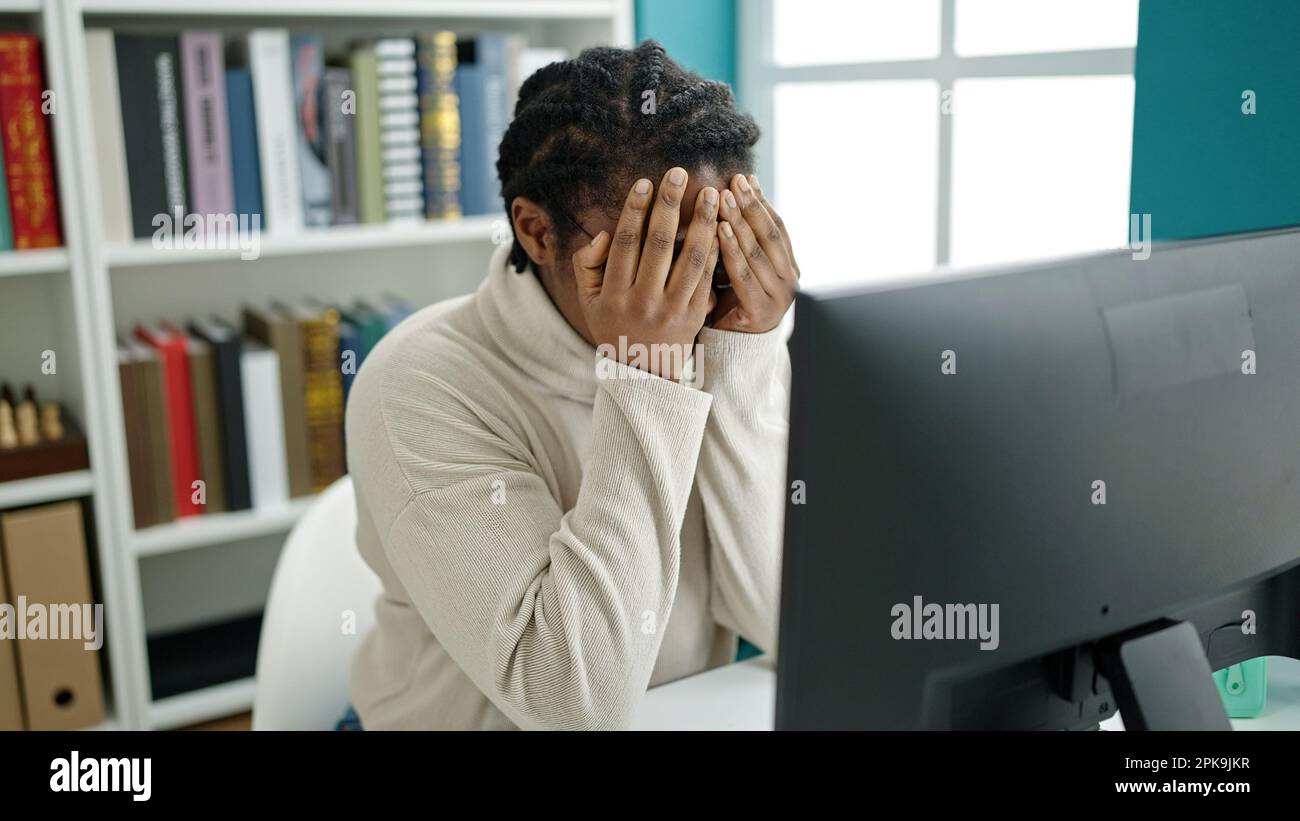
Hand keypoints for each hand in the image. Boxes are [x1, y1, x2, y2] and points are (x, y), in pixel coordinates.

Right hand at [573, 167, 719, 380]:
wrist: (642, 373)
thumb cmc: (613, 326)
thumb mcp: (588, 300)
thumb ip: (587, 265)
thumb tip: (604, 234)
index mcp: (613, 295)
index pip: (626, 244)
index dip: (635, 211)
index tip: (645, 183)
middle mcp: (643, 302)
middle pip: (659, 245)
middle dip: (670, 205)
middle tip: (679, 173)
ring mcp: (672, 310)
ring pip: (691, 260)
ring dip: (703, 223)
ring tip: (712, 194)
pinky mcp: (695, 316)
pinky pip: (707, 278)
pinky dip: (716, 250)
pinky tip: (724, 225)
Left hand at [712, 173, 798, 333]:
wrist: (732, 351)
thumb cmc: (732, 304)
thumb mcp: (740, 268)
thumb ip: (742, 241)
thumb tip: (730, 196)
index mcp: (789, 267)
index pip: (777, 226)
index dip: (761, 201)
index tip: (745, 178)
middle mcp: (790, 280)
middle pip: (770, 234)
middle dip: (751, 205)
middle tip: (734, 180)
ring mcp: (778, 296)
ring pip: (757, 250)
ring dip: (740, 221)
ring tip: (724, 197)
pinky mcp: (761, 311)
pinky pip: (743, 273)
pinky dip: (731, 249)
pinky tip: (719, 229)